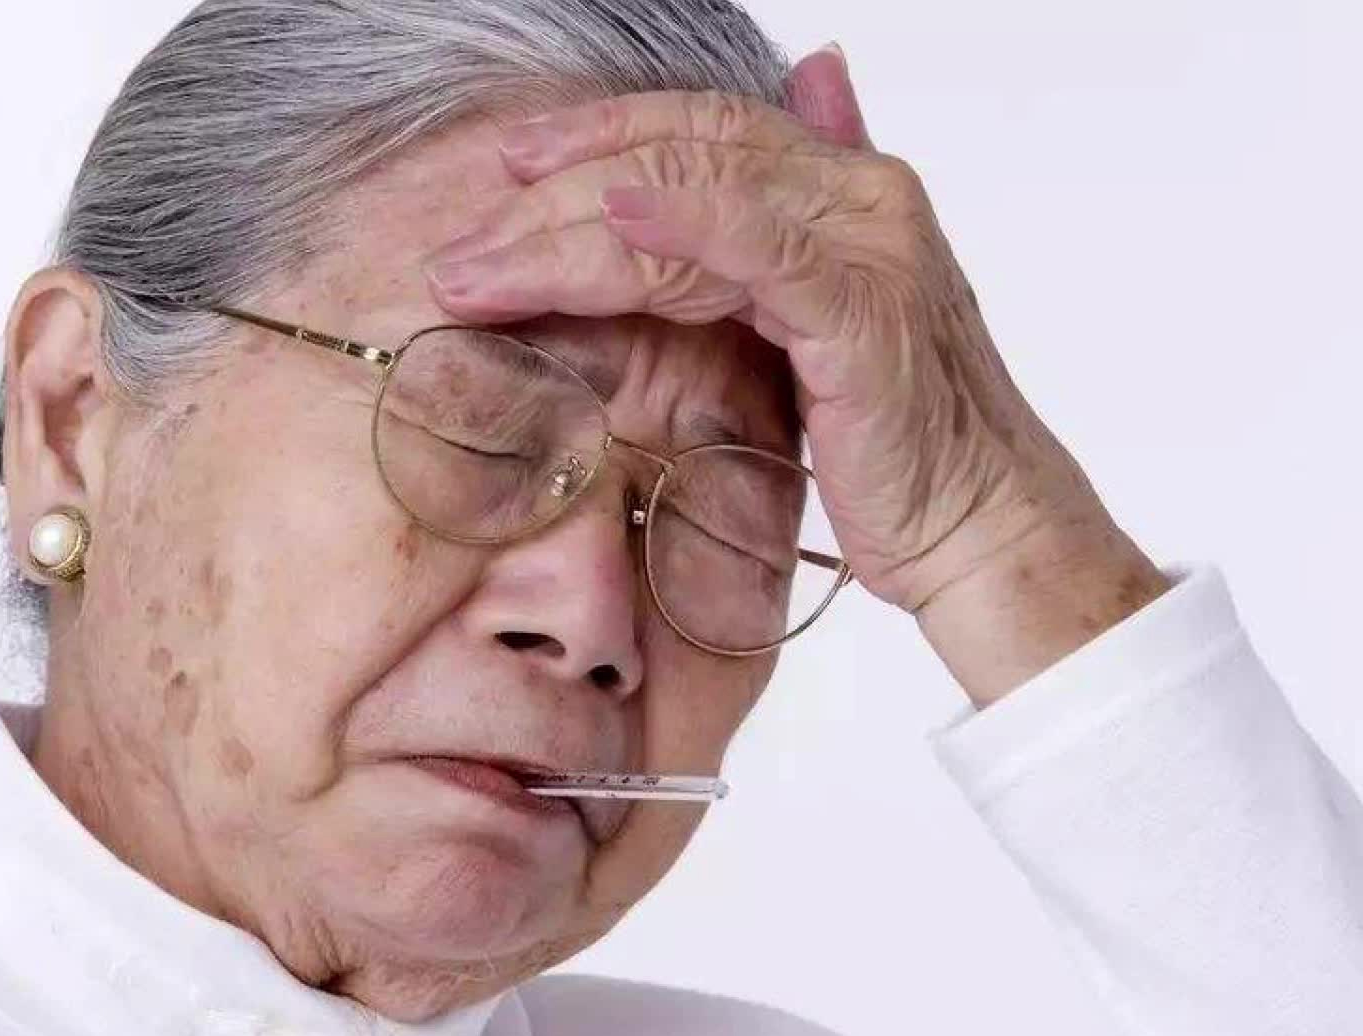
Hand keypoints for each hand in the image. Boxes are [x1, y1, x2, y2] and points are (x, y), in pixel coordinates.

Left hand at [425, 47, 1166, 702]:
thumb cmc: (899, 448)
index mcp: (840, 189)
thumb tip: (802, 93)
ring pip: (693, 190)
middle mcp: (858, 194)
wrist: (982, 532)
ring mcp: (865, 241)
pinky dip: (680, 220)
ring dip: (569, 226)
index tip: (505, 169)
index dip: (596, 135)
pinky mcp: (862, 307)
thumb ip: (779, 234)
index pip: (698, 128)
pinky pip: (752, 243)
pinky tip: (609, 220)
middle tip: (463, 242)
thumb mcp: (816, 335)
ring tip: (480, 268)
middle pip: (680, 148)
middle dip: (555, 188)